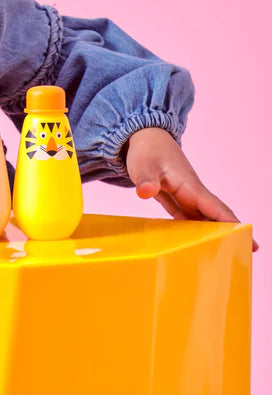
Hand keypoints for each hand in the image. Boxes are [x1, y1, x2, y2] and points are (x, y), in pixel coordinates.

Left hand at [123, 127, 257, 251]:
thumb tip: (145, 193)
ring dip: (212, 235)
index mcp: (191, 187)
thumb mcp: (144, 166)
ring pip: (203, 219)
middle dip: (230, 235)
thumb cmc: (147, 151)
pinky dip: (194, 231)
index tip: (251, 242)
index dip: (233, 226)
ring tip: (223, 257)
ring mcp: (185, 196)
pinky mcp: (175, 197)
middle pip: (215, 218)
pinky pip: (188, 218)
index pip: (216, 210)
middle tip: (244, 256)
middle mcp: (192, 193)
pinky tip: (194, 245)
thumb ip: (146, 180)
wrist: (144, 137)